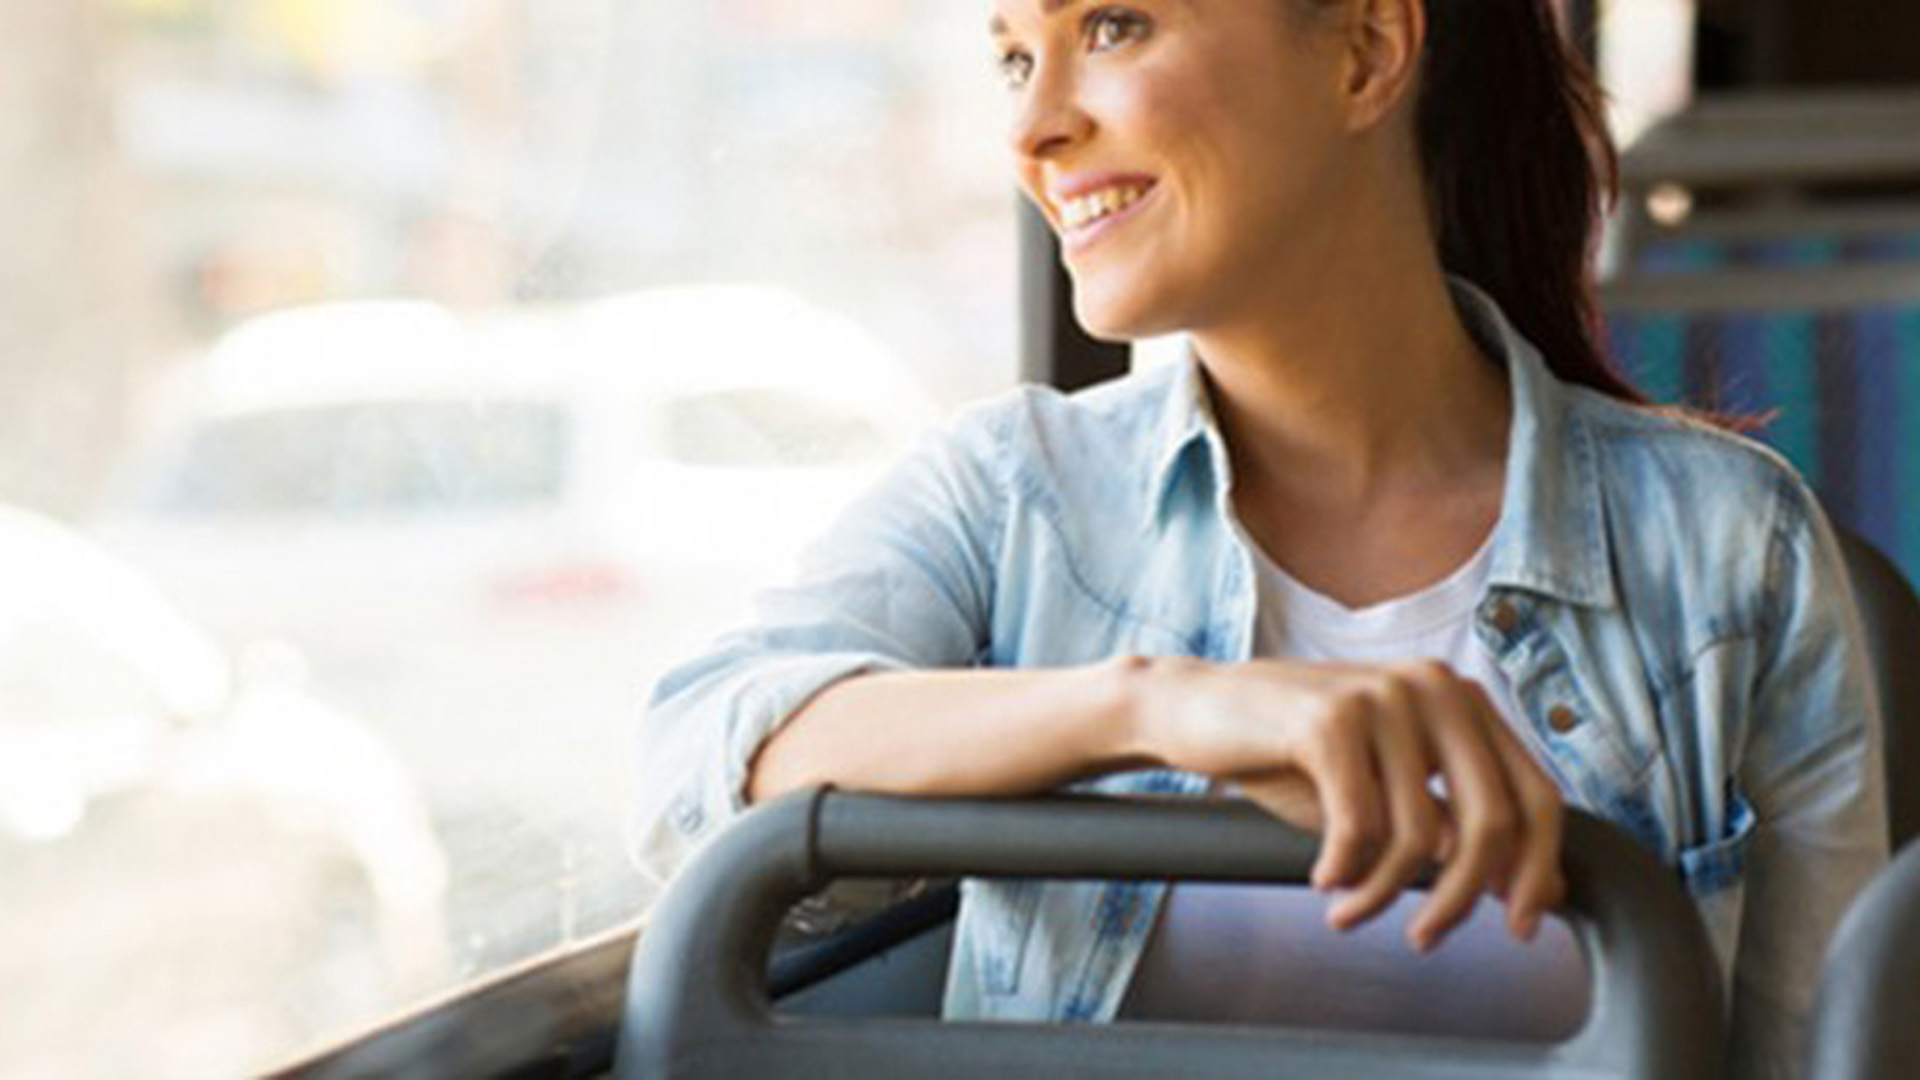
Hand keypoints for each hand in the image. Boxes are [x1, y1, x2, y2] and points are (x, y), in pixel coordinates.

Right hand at [1134, 657, 1565, 949]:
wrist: (1193, 710)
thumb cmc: (1289, 752)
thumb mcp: (1385, 791)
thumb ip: (1452, 824)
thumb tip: (1533, 890)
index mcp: (1459, 699)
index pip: (1537, 794)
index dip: (1539, 870)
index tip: (1522, 925)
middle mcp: (1434, 687)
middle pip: (1492, 821)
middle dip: (1463, 897)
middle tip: (1425, 937)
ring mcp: (1383, 697)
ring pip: (1420, 835)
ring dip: (1383, 894)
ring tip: (1349, 912)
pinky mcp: (1331, 720)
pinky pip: (1360, 828)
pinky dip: (1344, 871)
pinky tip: (1322, 879)